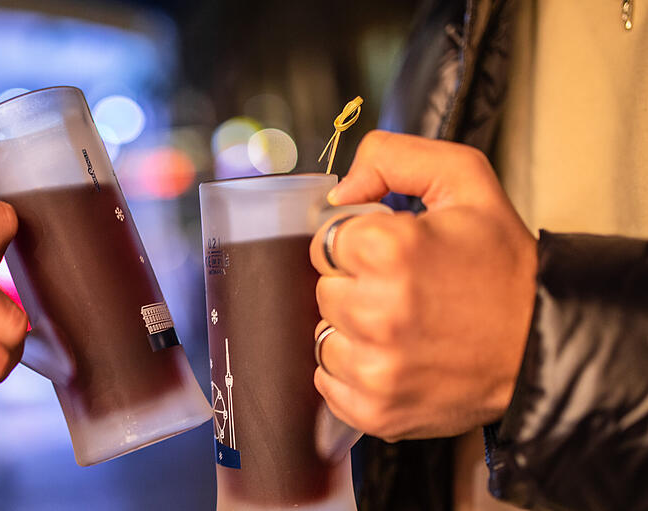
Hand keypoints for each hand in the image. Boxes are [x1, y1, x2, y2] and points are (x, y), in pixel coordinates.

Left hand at [310, 131, 536, 440]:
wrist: (544, 343)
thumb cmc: (503, 266)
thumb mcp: (464, 180)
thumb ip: (392, 158)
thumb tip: (338, 192)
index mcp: (390, 250)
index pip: (325, 242)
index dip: (359, 245)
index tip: (392, 254)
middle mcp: (377, 312)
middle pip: (324, 290)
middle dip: (356, 286)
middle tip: (405, 290)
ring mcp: (375, 368)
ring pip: (323, 337)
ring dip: (352, 331)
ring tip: (402, 327)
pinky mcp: (377, 410)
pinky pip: (329, 383)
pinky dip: (353, 372)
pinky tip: (393, 359)